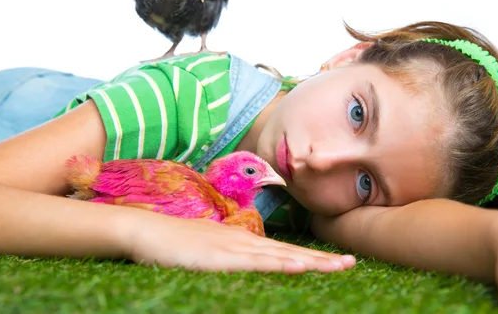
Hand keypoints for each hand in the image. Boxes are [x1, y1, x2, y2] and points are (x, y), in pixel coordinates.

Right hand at [117, 210, 355, 273]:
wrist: (147, 231)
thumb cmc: (174, 242)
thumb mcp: (207, 249)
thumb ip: (228, 254)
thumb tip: (245, 261)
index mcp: (241, 241)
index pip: (281, 250)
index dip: (308, 256)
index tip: (333, 260)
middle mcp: (243, 241)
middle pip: (288, 252)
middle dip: (320, 259)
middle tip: (350, 262)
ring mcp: (232, 248)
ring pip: (279, 255)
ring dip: (310, 261)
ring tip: (338, 266)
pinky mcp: (220, 257)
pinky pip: (255, 262)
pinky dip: (280, 264)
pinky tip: (299, 266)